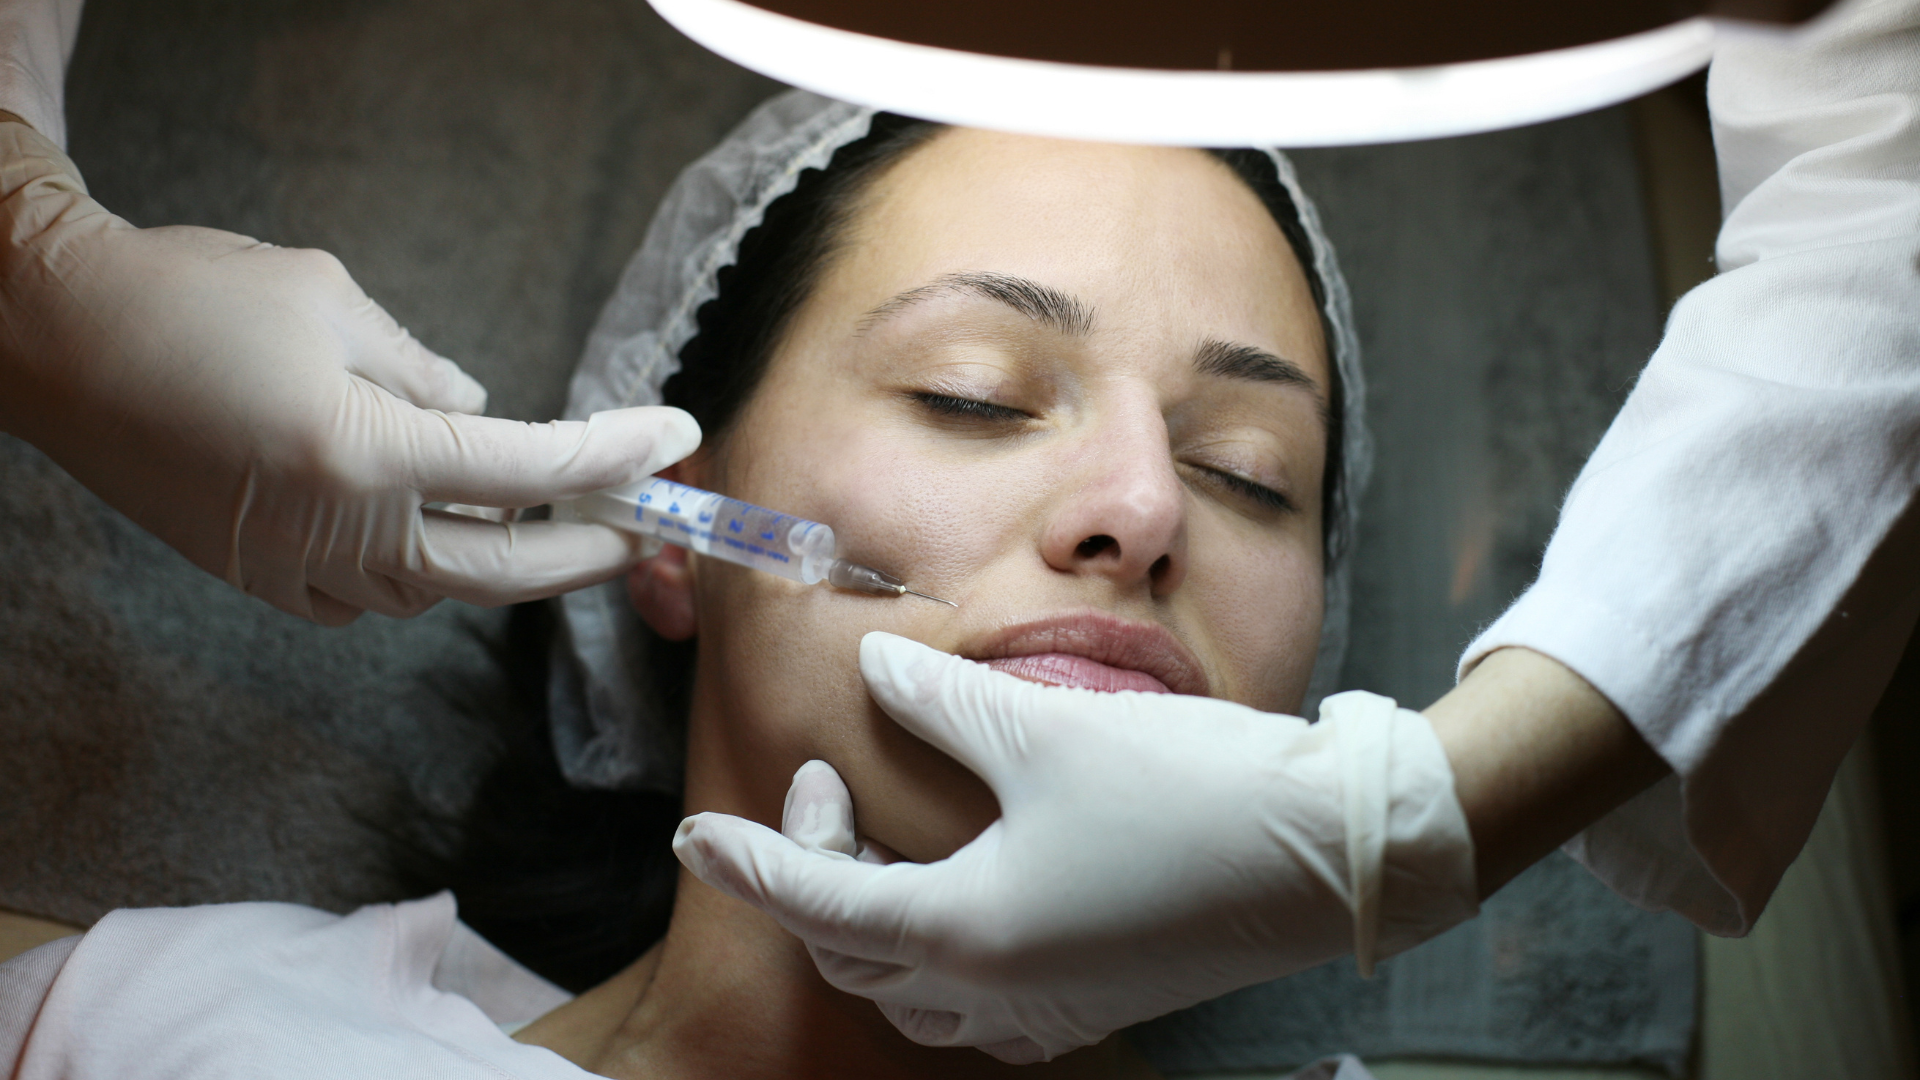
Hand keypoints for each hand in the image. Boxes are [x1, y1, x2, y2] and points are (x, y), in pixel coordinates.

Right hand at [0, 119, 698, 622]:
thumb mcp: (331, 300)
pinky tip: (438, 530)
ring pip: (432, 591)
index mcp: (364, 456)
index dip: (613, 458)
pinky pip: (365, 596)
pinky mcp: (253, 577)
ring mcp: (289, 567)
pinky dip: (417, 568)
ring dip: (500, 562)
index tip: (675, 440)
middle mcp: (334, 531)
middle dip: (587, 555)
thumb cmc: (191, 297)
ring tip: (551, 520)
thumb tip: (481, 414)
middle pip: (499, 572)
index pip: (528, 471)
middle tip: (645, 528)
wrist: (53, 339)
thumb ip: (424, 371)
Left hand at [674, 632, 1477, 1062]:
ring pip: (913, 993)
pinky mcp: (1096, 1002)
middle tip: (824, 787)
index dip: (749, 861)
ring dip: (872, 925)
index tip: (693, 834)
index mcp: (969, 930)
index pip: (816, 902)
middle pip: (856, 955)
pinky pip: (979, 1004)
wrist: (1329, 853)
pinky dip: (940, 957)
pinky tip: (960, 898)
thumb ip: (942, 701)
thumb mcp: (1045, 729)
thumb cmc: (1187, 791)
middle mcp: (998, 992)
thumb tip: (874, 669)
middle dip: (815, 875)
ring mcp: (1050, 1010)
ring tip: (879, 846)